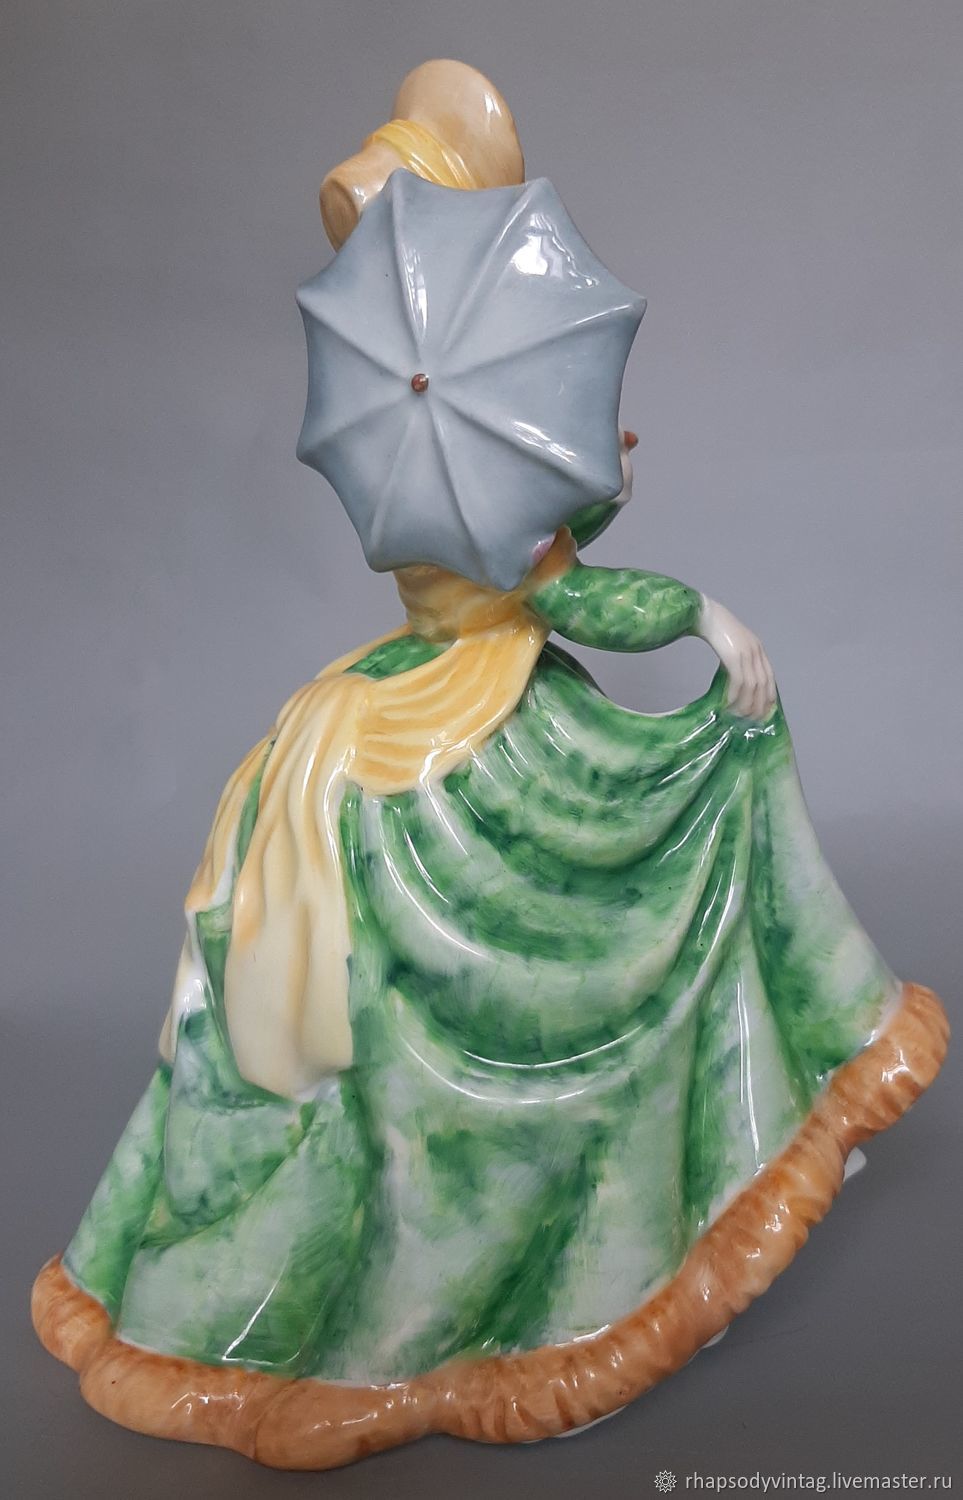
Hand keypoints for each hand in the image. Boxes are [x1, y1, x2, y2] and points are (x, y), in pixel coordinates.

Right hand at [697, 597, 775, 719]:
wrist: (704, 613)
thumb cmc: (715, 629)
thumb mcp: (732, 644)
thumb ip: (738, 658)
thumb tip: (736, 681)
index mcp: (758, 648)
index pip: (770, 677)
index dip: (769, 696)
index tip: (764, 711)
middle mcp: (756, 651)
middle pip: (764, 684)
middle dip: (759, 704)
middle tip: (752, 719)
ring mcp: (745, 652)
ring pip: (752, 685)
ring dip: (746, 703)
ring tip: (738, 715)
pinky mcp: (733, 655)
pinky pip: (738, 680)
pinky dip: (735, 694)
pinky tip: (728, 703)